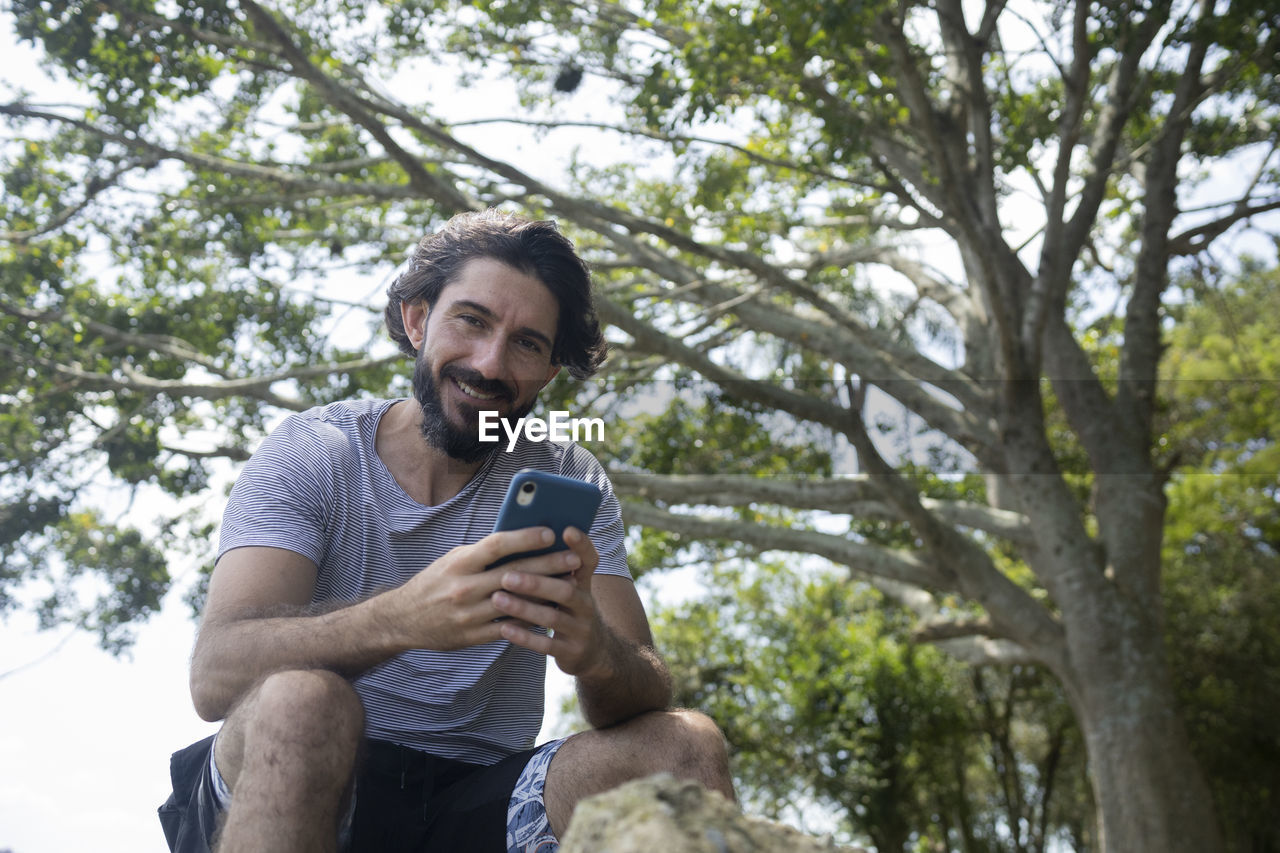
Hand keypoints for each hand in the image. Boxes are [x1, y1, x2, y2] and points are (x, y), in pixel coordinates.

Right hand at [381, 526, 571, 651]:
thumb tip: (520, 539)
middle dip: (548, 565)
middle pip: (514, 573)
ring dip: (546, 594)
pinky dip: (531, 619)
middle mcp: (465, 588)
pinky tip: (550, 611)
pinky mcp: (473, 636)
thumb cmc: (435, 582)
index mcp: (460, 563)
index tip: (550, 532)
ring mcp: (470, 614)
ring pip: (517, 603)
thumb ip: (483, 553)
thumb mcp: (453, 560)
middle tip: (574, 559)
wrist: (403, 619)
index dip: (525, 537)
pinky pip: (509, 628)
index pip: (497, 545)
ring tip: (570, 585)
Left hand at [489, 527, 612, 678]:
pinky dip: (525, 637)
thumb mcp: (570, 588)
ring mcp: (581, 629)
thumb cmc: (568, 610)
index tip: (566, 530)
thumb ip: (553, 569)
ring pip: (553, 618)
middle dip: (536, 583)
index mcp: (584, 583)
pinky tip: (505, 629)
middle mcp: (586, 604)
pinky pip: (546, 645)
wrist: (592, 652)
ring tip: (498, 599)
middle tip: (507, 576)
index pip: (589, 559)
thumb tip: (520, 538)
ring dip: (524, 609)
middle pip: (565, 590)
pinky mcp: (571, 651)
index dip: (581, 545)